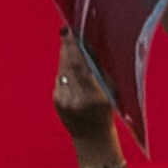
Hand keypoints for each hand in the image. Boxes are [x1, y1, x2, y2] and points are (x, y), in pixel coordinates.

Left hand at [49, 35, 119, 163]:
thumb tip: (91, 43)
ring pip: (62, 69)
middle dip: (67, 46)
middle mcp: (77, 99)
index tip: (71, 30)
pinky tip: (70, 62)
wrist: (92, 138)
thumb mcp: (112, 91)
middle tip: (68, 29)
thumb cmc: (107, 111)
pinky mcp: (56, 102)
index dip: (73, 47)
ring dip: (65, 55)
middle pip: (69, 65)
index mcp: (95, 97)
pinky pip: (60, 78)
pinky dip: (65, 68)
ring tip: (69, 40)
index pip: (80, 66)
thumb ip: (102, 70)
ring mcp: (64, 101)